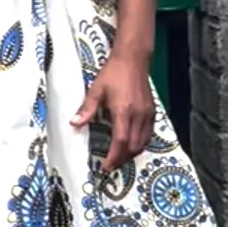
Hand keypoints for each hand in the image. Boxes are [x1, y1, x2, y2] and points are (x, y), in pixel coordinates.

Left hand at [71, 50, 153, 172]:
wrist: (132, 60)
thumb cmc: (112, 74)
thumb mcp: (95, 90)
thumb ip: (86, 109)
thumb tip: (74, 124)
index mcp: (123, 111)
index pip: (120, 141)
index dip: (113, 157)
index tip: (105, 166)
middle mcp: (138, 116)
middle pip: (133, 146)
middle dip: (122, 159)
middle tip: (110, 165)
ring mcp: (148, 114)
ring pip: (143, 142)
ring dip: (132, 153)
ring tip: (119, 158)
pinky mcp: (152, 112)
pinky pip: (149, 134)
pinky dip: (140, 143)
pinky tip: (131, 144)